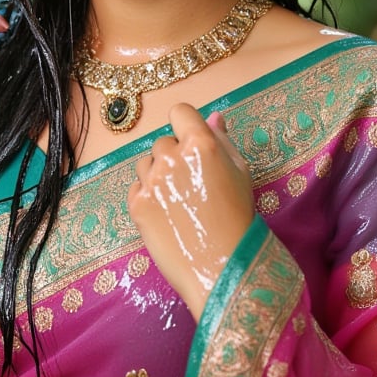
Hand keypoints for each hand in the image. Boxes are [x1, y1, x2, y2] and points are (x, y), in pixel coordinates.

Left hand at [128, 104, 255, 319]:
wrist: (222, 264)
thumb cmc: (238, 217)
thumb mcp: (240, 173)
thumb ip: (222, 140)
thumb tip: (213, 115)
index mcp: (201, 144)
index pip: (180, 112)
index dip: (185, 126)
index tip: (190, 144)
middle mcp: (172, 157)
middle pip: (163, 142)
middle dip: (174, 157)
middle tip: (190, 185)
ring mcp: (151, 181)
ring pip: (146, 164)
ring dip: (157, 176)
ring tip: (178, 202)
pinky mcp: (136, 204)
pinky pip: (136, 187)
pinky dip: (148, 196)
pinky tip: (166, 214)